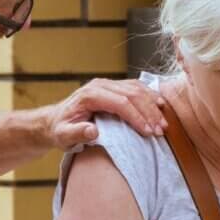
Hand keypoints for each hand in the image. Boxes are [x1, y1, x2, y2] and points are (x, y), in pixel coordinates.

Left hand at [45, 79, 167, 149]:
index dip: (137, 117)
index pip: (121, 102)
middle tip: (160, 130)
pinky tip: (160, 107)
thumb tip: (93, 131)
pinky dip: (150, 97)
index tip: (148, 132)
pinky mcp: (114, 86)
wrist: (56, 120)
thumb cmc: (60, 129)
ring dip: (153, 105)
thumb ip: (76, 133)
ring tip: (163, 124)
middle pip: (133, 94)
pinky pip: (137, 87)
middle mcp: (100, 85)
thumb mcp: (63, 135)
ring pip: (137, 88)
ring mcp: (108, 84)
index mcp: (90, 95)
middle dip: (149, 112)